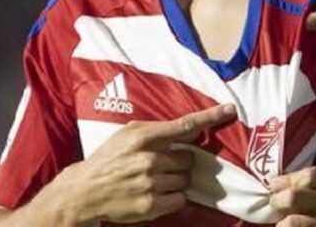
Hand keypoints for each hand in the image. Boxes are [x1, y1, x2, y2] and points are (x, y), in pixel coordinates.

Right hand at [47, 103, 236, 223]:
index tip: (229, 110)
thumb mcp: (127, 135)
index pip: (184, 125)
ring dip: (177, 180)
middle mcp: (148, 159)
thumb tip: (191, 129)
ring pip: (186, 179)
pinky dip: (174, 197)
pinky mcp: (151, 205)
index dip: (210, 117)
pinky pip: (180, 199)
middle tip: (163, 165)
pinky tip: (157, 193)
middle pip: (189, 158)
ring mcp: (150, 184)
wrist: (85, 190)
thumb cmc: (109, 158)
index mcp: (142, 137)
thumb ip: (157, 130)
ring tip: (156, 180)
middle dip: (181, 162)